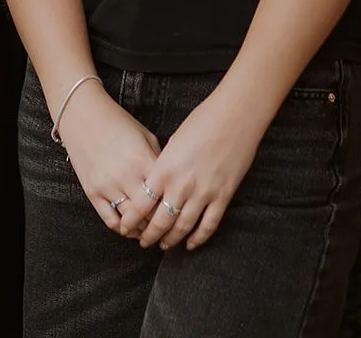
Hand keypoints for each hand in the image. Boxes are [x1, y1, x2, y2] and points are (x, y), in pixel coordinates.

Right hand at [56, 82, 161, 233]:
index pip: (165, 195)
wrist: (84, 116)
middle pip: (150, 213)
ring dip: (143, 229)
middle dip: (160, 224)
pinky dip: (122, 229)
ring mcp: (108, 186)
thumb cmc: (118, 123)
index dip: (174, 207)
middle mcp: (126, 176)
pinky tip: (130, 228)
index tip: (179, 213)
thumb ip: (159, 160)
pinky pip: (110, 220)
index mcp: (143, 160)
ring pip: (131, 222)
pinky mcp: (92, 192)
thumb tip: (172, 183)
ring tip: (151, 231)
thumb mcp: (145, 136)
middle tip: (168, 229)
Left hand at [117, 90, 264, 251]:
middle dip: (149, 235)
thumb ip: (165, 166)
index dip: (131, 220)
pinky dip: (199, 238)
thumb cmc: (202, 121)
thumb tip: (158, 184)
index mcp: (165, 168)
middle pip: (160, 221)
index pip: (141, 204)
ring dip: (172, 239)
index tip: (126, 227)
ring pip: (183, 227)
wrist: (235, 115)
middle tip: (143, 242)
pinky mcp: (223, 196)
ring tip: (164, 245)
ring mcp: (203, 192)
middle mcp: (181, 185)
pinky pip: (208, 225)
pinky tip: (191, 244)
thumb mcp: (174, 142)